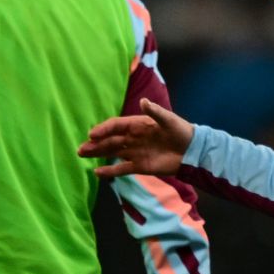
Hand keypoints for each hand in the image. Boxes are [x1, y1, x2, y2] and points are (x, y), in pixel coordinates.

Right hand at [78, 97, 193, 177]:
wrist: (193, 152)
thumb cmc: (181, 132)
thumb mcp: (169, 120)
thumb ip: (155, 112)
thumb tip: (143, 101)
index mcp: (138, 125)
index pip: (116, 126)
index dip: (104, 129)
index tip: (92, 134)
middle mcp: (133, 138)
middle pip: (110, 140)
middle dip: (95, 143)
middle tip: (81, 148)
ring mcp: (135, 152)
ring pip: (112, 152)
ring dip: (97, 154)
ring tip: (82, 155)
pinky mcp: (140, 166)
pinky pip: (122, 169)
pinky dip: (110, 171)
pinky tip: (97, 173)